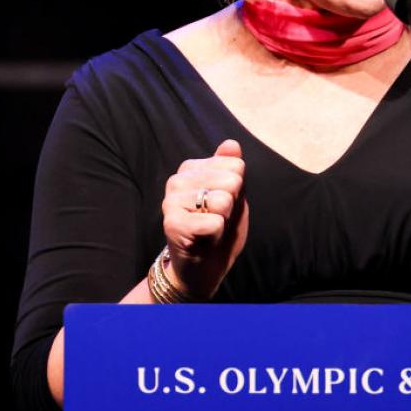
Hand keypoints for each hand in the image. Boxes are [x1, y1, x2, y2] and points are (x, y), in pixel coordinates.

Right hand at [160, 139, 248, 298]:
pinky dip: (216, 235)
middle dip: (233, 204)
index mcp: (192, 168)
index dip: (239, 190)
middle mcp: (177, 180)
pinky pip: (214, 222)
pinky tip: (203, 239)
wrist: (202, 267)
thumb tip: (231, 144)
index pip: (236, 165)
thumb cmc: (219, 228)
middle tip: (218, 219)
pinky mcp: (172, 224)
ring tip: (210, 228)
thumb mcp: (233, 195)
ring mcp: (171, 201)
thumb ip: (231, 168)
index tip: (224, 205)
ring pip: (224, 200)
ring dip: (224, 220)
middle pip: (232, 180)